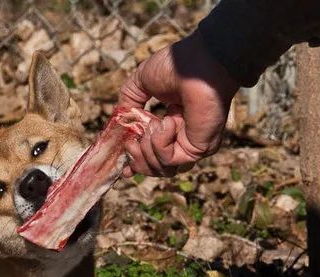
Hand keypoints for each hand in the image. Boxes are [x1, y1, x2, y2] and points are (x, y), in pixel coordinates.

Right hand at [117, 30, 239, 176]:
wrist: (197, 63)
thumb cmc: (175, 67)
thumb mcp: (141, 82)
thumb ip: (129, 102)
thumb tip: (121, 120)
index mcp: (173, 124)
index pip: (155, 155)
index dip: (137, 164)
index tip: (124, 169)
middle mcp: (185, 138)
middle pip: (156, 169)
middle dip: (137, 159)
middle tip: (132, 142)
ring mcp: (193, 145)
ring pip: (162, 170)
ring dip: (147, 149)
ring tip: (152, 124)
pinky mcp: (198, 149)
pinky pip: (169, 160)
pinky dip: (160, 143)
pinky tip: (168, 121)